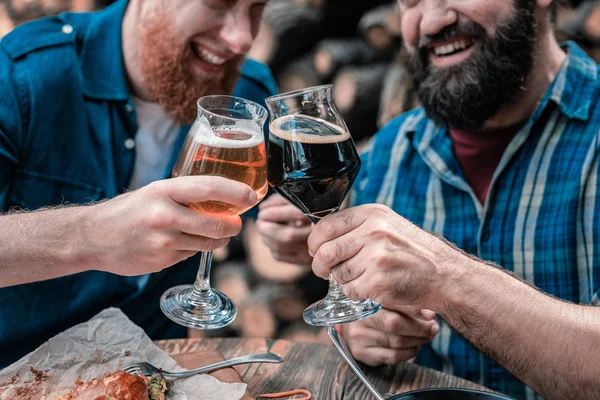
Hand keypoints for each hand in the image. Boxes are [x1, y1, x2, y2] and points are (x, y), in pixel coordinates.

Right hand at [87, 176, 256, 275]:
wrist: (92, 237)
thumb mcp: (154, 192)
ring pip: (209, 244)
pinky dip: (194, 249)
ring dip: (219, 239)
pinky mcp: (162, 262)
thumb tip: (223, 199)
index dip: (236, 192)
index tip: (252, 196)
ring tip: (215, 232)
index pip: (210, 188)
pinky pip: (191, 255)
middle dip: (234, 226)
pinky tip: (180, 242)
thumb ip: (185, 195)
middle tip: (237, 223)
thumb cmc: (128, 210)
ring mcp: (164, 242)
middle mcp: (165, 216)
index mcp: (163, 191)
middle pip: (217, 225)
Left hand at [255, 194, 312, 264]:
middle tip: (259, 221)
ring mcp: (311, 251)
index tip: (262, 210)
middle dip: (267, 228)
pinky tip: (271, 239)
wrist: (322, 232)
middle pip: (288, 235)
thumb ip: (283, 200)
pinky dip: (270, 246)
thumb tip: (263, 207)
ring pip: (281, 247)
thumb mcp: (298, 201)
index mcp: (319, 215)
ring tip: (264, 228)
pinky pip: (279, 255)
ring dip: (266, 237)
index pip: (297, 214)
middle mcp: (317, 234)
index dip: (275, 212)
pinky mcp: (303, 261)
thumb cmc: (305, 211)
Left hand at [308, 204, 458, 311]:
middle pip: (325, 252)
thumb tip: (317, 233)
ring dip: (343, 280)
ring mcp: (376, 257)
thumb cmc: (410, 250)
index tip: (315, 250)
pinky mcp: (378, 282)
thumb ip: (355, 226)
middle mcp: (373, 232)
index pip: (326, 226)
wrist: (442, 273)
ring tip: (362, 277)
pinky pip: (350, 291)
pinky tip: (371, 288)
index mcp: (372, 215)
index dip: (315, 241)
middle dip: (320, 266)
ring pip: (337, 274)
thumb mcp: (386, 224)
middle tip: (323, 271)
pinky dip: (356, 293)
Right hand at [340, 307, 438, 365]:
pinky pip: (392, 356)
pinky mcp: (361, 352)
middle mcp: (358, 318)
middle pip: (395, 324)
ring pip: (396, 342)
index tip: (431, 315)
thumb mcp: (382, 299)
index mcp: (364, 299)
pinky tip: (414, 347)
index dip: (414, 310)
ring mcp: (358, 336)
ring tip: (427, 336)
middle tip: (433, 328)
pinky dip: (409, 353)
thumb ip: (402, 303)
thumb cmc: (370, 308)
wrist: (347, 323)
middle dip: (420, 328)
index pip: (392, 304)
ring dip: (418, 341)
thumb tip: (430, 314)